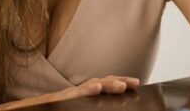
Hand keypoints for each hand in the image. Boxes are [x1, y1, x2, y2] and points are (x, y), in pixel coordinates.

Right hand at [0, 75, 139, 109]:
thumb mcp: (64, 108)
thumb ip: (77, 105)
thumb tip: (94, 103)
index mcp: (73, 98)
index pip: (98, 86)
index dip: (116, 83)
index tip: (134, 83)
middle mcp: (68, 95)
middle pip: (97, 83)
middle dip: (118, 82)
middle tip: (135, 83)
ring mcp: (61, 98)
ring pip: (87, 87)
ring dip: (106, 84)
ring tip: (122, 85)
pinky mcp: (54, 102)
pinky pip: (71, 96)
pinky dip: (84, 91)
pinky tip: (96, 88)